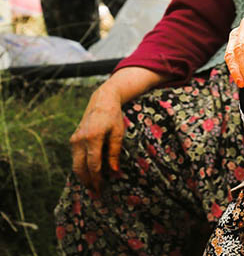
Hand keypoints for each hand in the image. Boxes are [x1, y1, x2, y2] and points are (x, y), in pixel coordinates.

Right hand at [69, 67, 162, 193]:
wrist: (102, 101)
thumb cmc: (114, 117)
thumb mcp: (119, 133)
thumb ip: (115, 153)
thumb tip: (114, 172)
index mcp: (93, 137)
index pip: (93, 164)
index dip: (97, 179)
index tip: (102, 189)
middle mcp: (80, 140)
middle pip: (80, 168)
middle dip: (88, 182)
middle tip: (96, 194)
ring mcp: (74, 140)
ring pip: (75, 164)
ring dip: (83, 177)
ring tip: (93, 188)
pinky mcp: (73, 140)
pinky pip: (75, 158)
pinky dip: (81, 168)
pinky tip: (89, 175)